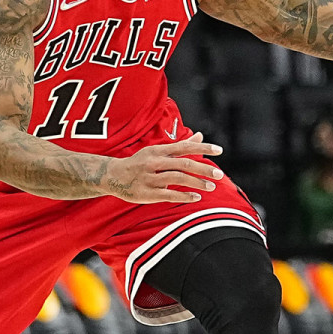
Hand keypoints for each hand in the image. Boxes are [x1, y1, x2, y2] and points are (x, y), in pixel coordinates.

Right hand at [102, 133, 224, 203]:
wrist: (112, 176)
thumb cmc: (140, 162)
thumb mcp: (157, 151)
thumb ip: (180, 145)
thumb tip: (201, 136)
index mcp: (157, 150)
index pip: (184, 146)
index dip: (203, 148)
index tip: (220, 150)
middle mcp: (153, 162)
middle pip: (183, 163)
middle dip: (203, 169)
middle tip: (219, 175)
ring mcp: (149, 178)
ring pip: (177, 179)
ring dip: (196, 183)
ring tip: (210, 187)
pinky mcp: (147, 193)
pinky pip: (169, 195)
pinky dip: (184, 196)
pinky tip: (196, 197)